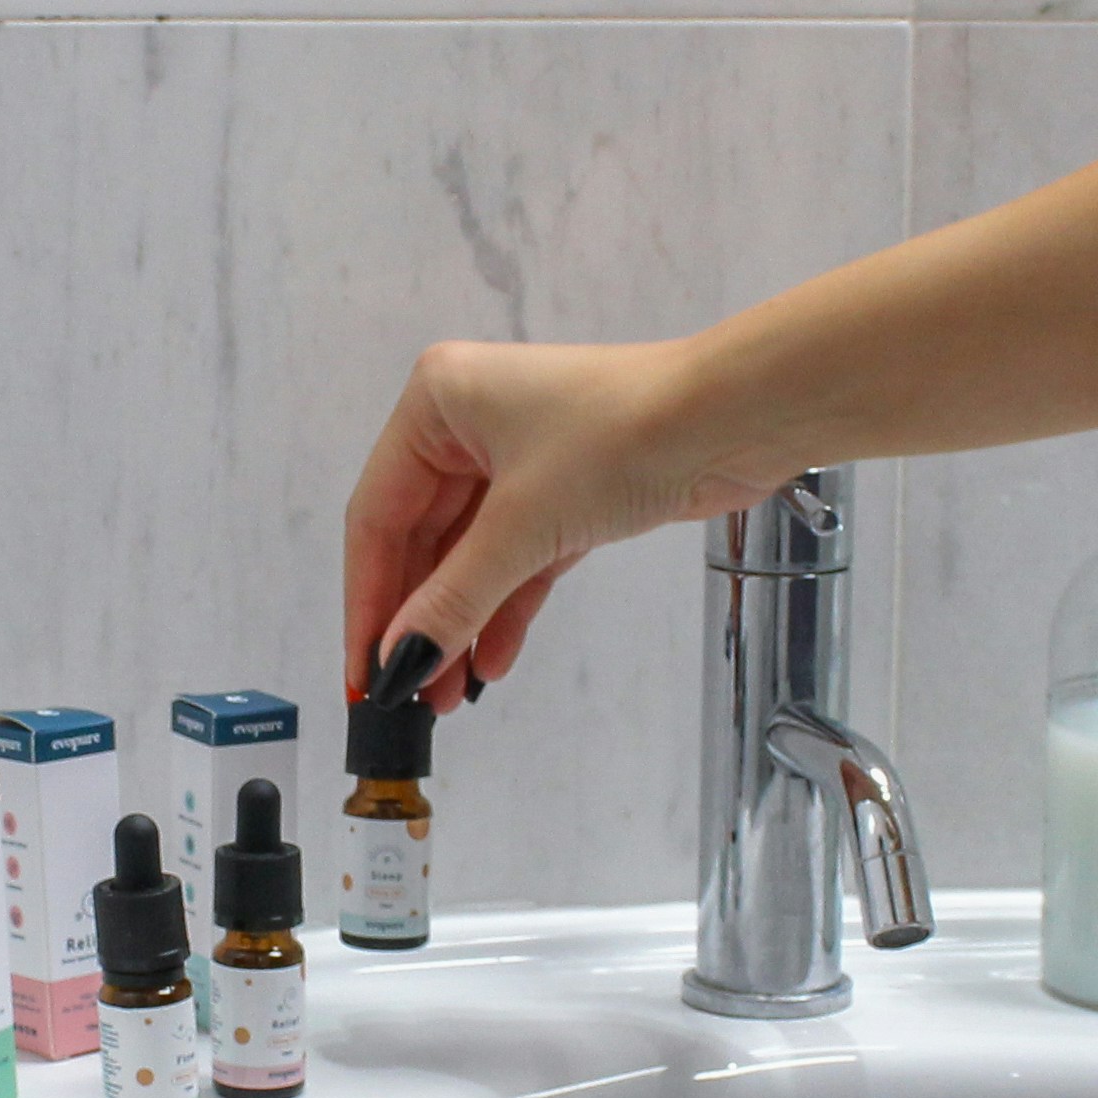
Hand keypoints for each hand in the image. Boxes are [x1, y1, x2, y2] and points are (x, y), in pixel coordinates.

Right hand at [340, 339, 774, 714]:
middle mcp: (471, 422)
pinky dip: (506, 607)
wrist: (735, 418)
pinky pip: (519, 557)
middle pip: (422, 539)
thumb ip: (453, 600)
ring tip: (448, 696)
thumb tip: (398, 662)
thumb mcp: (523, 525)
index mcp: (438, 401)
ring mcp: (522, 455)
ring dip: (461, 623)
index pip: (378, 515)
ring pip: (472, 555)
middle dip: (419, 619)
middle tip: (405, 694)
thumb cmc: (625, 434)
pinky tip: (491, 662)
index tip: (362, 672)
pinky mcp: (569, 490)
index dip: (367, 600)